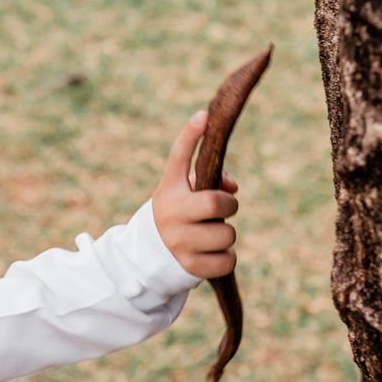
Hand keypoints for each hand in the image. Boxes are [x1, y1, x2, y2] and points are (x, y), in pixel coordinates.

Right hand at [151, 109, 241, 279]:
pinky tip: (211, 256)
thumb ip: (208, 181)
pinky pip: (227, 259)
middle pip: (215, 203)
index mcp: (170, 190)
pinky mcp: (190, 266)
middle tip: (225, 209)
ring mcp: (179, 241)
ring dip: (226, 235)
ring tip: (211, 238)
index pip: (179, 157)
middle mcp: (171, 213)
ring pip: (226, 234)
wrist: (149, 257)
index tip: (203, 115)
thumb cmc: (178, 217)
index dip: (191, 135)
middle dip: (229, 205)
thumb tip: (232, 186)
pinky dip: (225, 257)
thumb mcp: (184, 196)